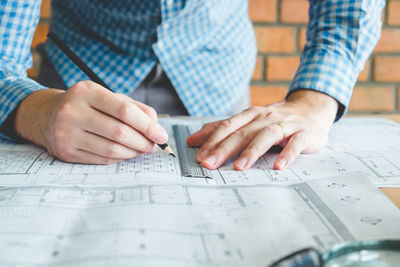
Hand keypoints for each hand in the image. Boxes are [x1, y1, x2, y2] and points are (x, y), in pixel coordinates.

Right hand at [14, 81, 167, 163]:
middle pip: (120, 132)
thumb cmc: (87, 105)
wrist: (47, 115)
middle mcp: (73, 111)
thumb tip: (157, 129)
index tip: (161, 135)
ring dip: (134, 152)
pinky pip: (102, 159)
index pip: (124, 110)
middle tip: (153, 145)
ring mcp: (66, 133)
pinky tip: (126, 153)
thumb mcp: (108, 97)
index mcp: (86, 91)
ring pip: (112, 149)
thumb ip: (135, 108)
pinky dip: (120, 158)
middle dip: (144, 142)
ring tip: (142, 149)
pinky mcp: (65, 152)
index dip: (148, 125)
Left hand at [187, 90, 337, 169]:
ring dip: (251, 151)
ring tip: (239, 166)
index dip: (212, 140)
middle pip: (243, 132)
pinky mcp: (304, 133)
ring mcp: (285, 124)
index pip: (228, 126)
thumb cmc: (275, 119)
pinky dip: (287, 154)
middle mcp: (265, 118)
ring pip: (266, 136)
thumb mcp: (248, 121)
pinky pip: (295, 143)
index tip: (199, 156)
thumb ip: (223, 130)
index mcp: (251, 115)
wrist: (311, 109)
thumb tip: (193, 140)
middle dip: (224, 148)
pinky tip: (279, 166)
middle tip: (210, 164)